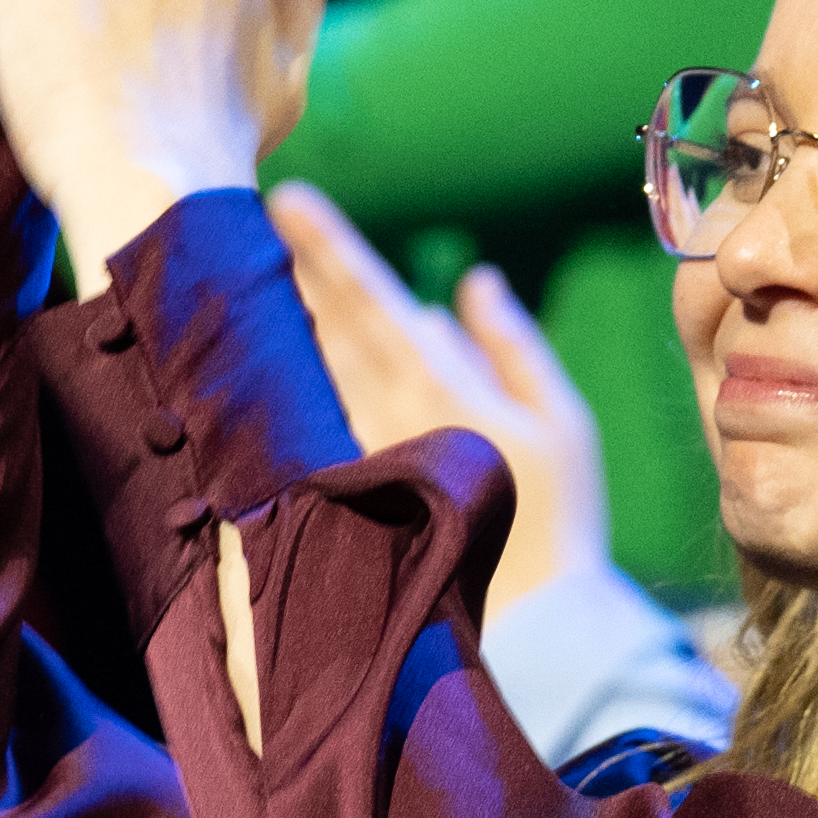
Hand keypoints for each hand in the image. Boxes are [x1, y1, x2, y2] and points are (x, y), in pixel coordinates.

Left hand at [272, 184, 616, 613]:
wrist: (531, 619)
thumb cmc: (559, 514)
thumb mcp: (560, 420)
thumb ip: (509, 346)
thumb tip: (471, 280)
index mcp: (439, 388)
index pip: (370, 299)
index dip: (328, 246)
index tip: (285, 199)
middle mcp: (390, 413)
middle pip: (333, 324)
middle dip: (297, 266)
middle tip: (258, 212)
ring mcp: (368, 451)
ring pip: (323, 366)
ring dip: (296, 314)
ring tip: (262, 264)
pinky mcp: (361, 485)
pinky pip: (331, 410)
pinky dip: (312, 372)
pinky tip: (288, 348)